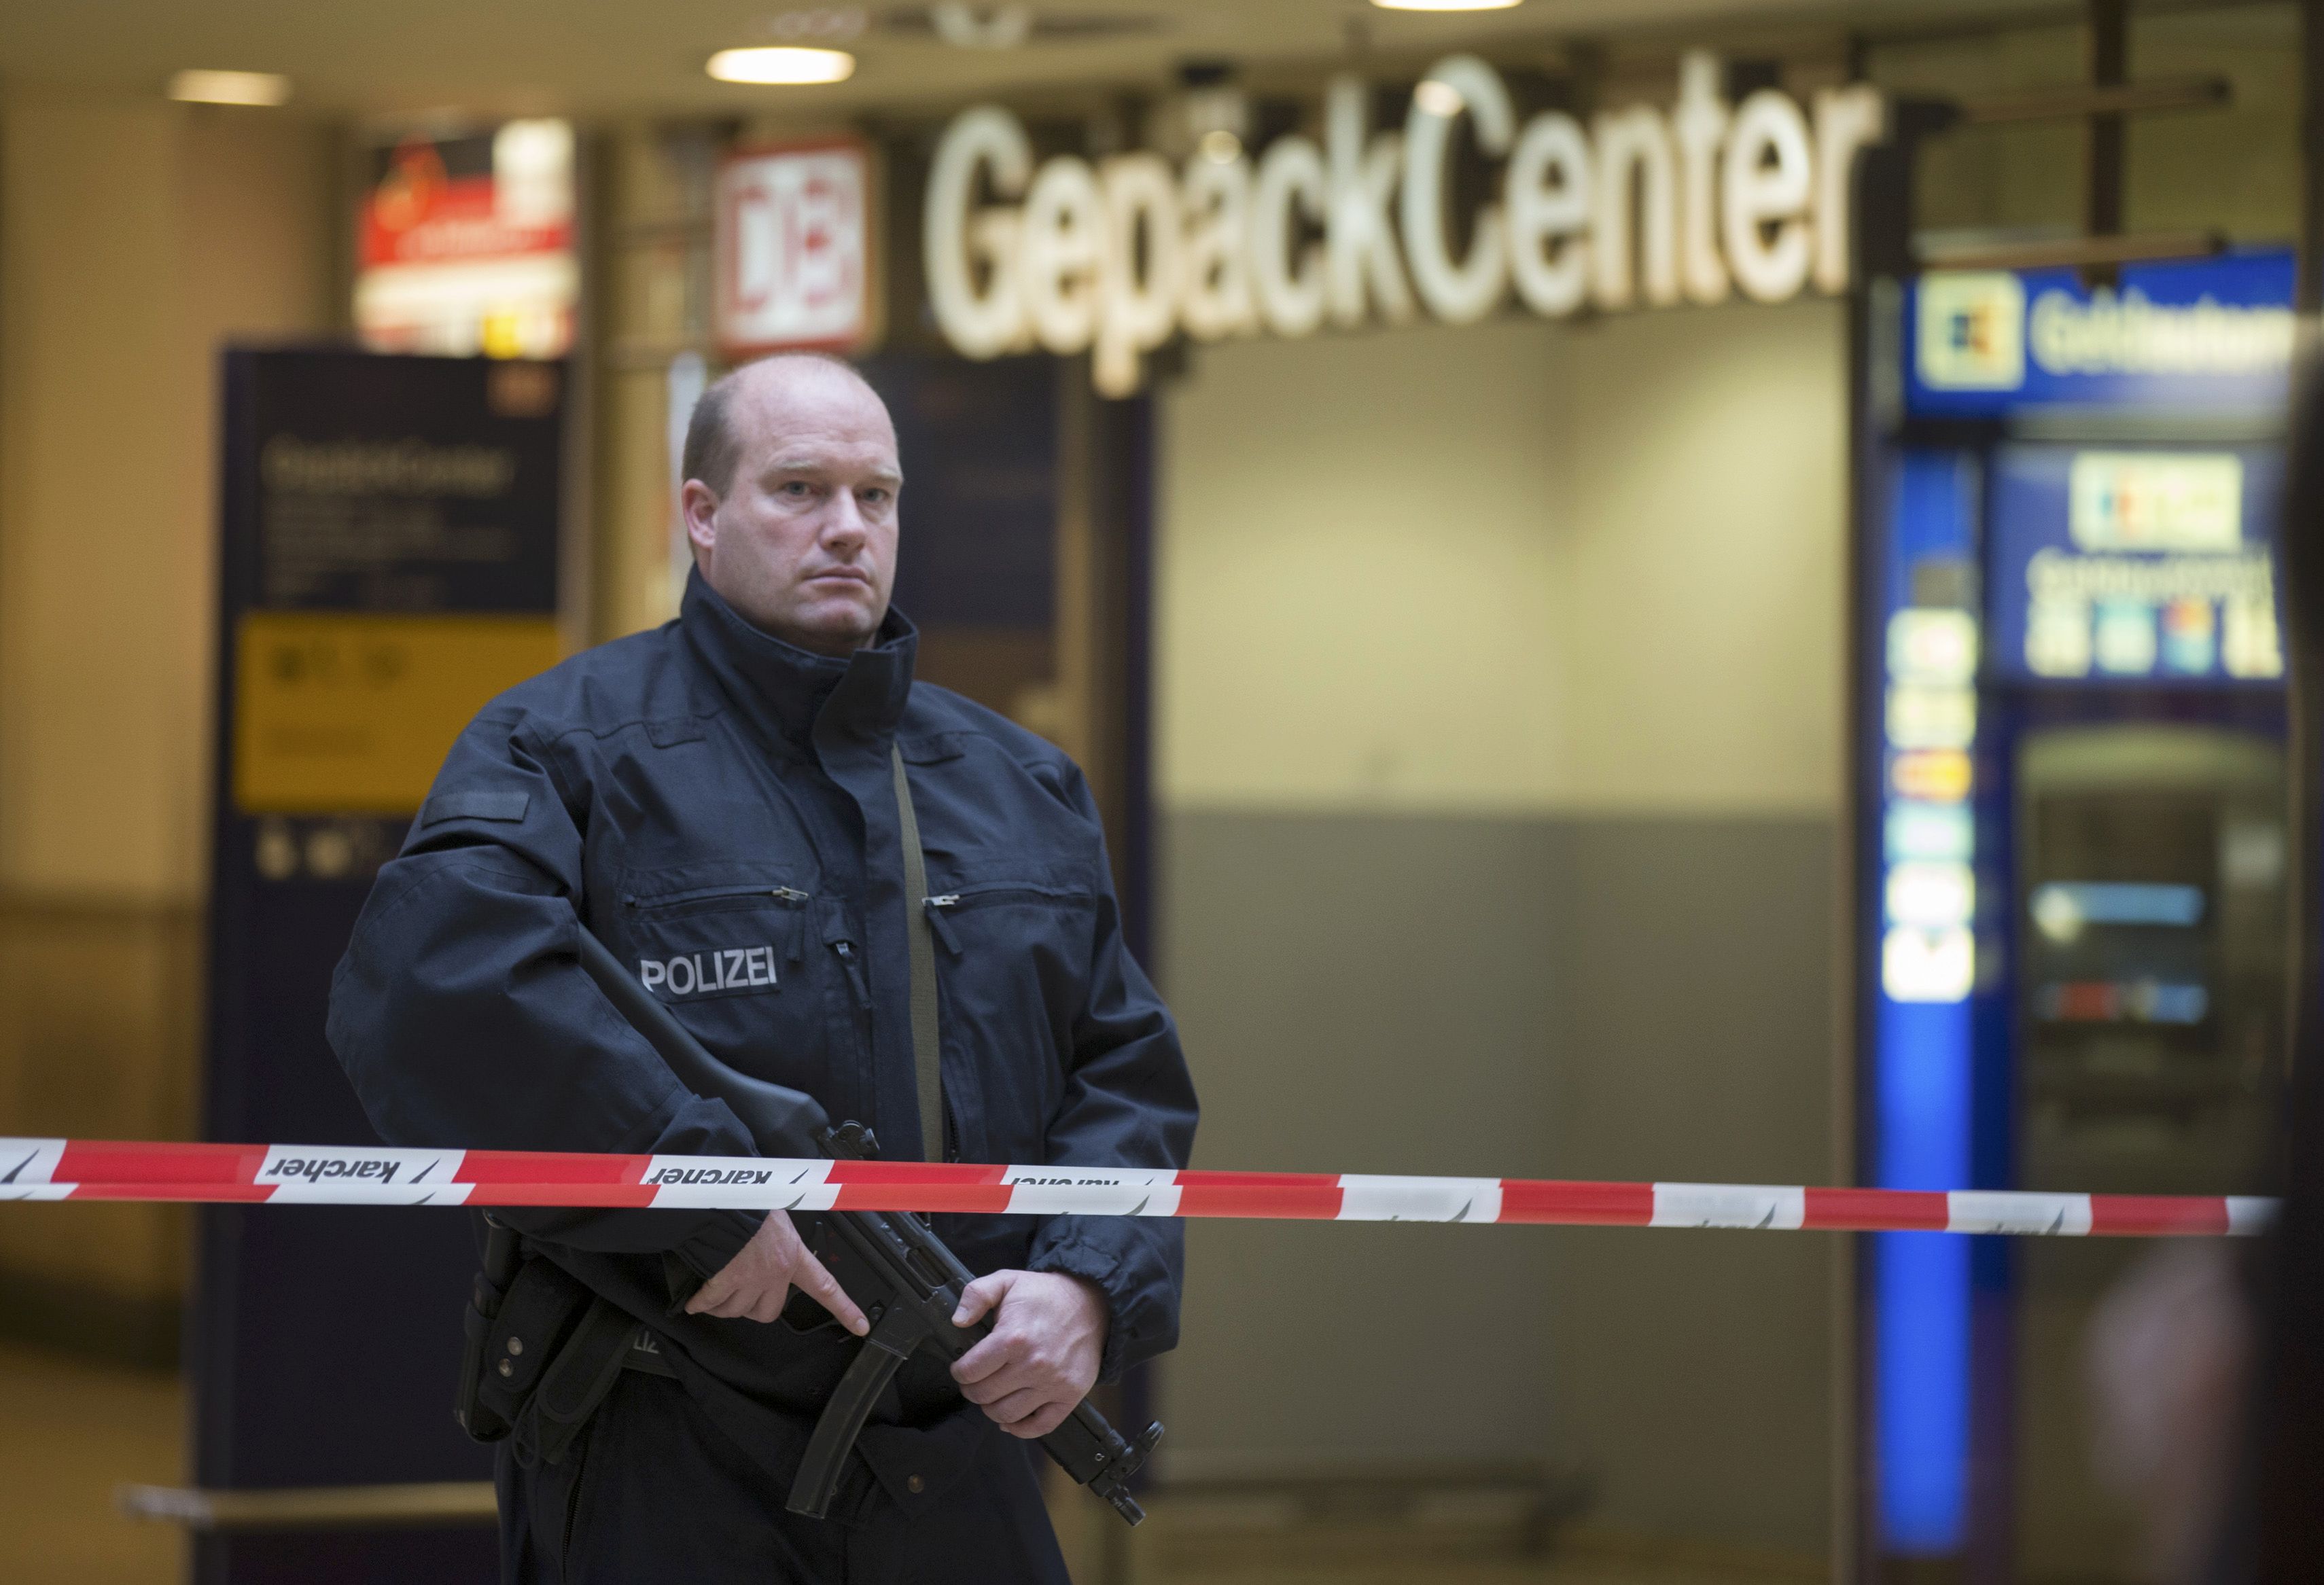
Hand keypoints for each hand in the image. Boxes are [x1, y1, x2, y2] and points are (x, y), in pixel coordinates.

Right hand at [684, 1211, 868, 1333]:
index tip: (860, 1326)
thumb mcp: (778, 1219)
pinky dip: (701, 1305)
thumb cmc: (750, 1202)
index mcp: (794, 1255)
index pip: (826, 1286)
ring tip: (716, 1295)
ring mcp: (752, 1277)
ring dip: (724, 1306)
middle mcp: (777, 1271)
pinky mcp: (726, 1279)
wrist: (725, 1197)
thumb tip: (770, 1247)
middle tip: (741, 1298)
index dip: (844, 1309)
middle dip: (752, 1308)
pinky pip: (713, 1303)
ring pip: (738, 1310)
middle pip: (769, 1312)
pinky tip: (695, 1303)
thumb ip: (779, 1241)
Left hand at [948, 1270, 1107, 1438]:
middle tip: (975, 1381)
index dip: (959, 1371)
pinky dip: (1020, 1429)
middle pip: (984, 1396)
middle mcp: (1033, 1364)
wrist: (1091, 1302)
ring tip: (993, 1395)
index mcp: (1013, 1337)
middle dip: (972, 1390)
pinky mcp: (1070, 1396)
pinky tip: (1011, 1418)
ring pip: (1006, 1415)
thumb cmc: (1045, 1295)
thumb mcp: (1007, 1280)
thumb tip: (957, 1321)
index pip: (970, 1371)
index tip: (962, 1368)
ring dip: (991, 1408)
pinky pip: (1040, 1427)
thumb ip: (976, 1294)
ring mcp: (1053, 1383)